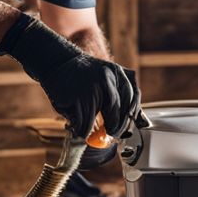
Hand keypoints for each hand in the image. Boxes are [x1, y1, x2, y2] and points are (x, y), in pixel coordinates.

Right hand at [0, 15, 138, 138]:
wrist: (57, 63)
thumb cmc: (83, 76)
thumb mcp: (107, 79)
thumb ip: (122, 98)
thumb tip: (140, 124)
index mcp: (118, 73)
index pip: (132, 99)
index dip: (129, 117)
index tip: (124, 127)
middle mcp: (107, 79)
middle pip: (117, 113)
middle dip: (113, 128)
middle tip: (108, 133)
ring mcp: (91, 88)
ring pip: (98, 121)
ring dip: (91, 128)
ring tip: (85, 123)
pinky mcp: (77, 98)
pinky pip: (83, 124)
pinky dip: (80, 128)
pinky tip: (74, 121)